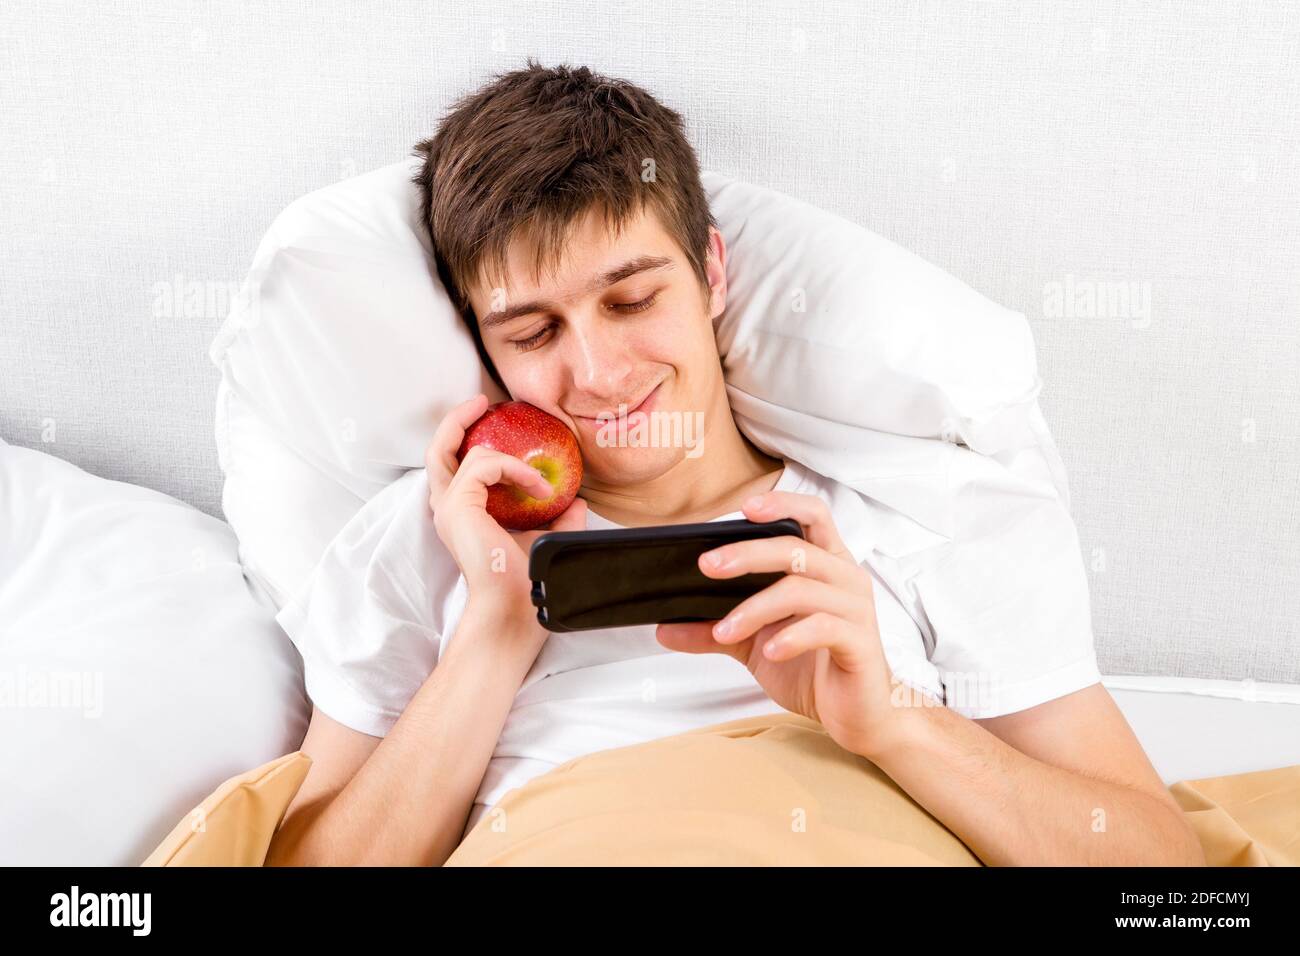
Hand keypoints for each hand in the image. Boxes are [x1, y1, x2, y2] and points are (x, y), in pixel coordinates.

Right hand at [426, 394, 587, 647]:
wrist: (514, 611)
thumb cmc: (525, 582)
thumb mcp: (545, 537)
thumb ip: (558, 516)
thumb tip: (577, 498)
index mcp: (463, 514)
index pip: (455, 467)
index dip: (472, 440)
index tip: (497, 425)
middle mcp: (448, 508)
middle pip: (437, 450)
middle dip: (457, 420)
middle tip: (482, 402)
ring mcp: (449, 508)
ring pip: (454, 450)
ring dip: (504, 454)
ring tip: (534, 466)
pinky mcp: (458, 507)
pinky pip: (483, 464)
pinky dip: (514, 468)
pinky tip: (540, 488)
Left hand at [655, 490, 909, 758]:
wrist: (855, 716)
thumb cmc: (812, 667)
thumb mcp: (754, 645)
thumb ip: (714, 631)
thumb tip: (664, 627)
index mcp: (825, 564)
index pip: (812, 514)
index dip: (782, 502)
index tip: (744, 508)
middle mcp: (845, 577)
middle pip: (795, 547)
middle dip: (746, 554)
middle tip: (706, 566)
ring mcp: (856, 609)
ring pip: (801, 589)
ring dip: (754, 608)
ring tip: (724, 630)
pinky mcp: (861, 642)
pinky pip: (824, 627)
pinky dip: (791, 636)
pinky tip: (770, 650)